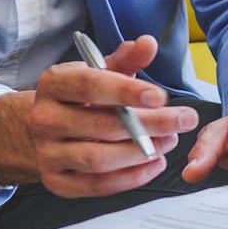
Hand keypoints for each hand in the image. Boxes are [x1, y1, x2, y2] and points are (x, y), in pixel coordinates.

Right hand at [0, 35, 198, 195]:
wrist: (44, 129)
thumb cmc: (79, 97)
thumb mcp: (98, 72)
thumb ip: (125, 59)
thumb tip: (148, 43)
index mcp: (52, 84)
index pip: (89, 86)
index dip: (126, 91)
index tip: (161, 96)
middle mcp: (44, 119)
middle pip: (102, 126)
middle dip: (150, 124)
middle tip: (183, 120)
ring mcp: (47, 153)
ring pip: (99, 159)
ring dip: (141, 152)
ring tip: (169, 141)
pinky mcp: (56, 181)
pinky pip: (97, 185)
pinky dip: (130, 177)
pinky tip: (153, 163)